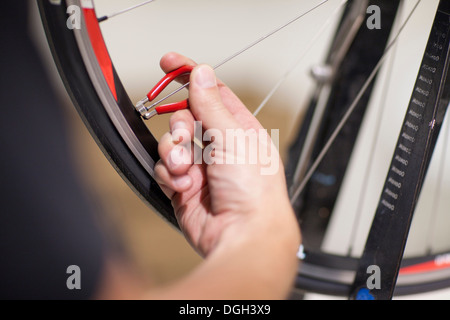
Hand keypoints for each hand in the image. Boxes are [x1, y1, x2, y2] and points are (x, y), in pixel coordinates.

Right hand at [154, 52, 299, 257]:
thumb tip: (202, 73)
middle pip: (185, 118)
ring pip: (170, 144)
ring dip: (173, 153)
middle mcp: (218, 146)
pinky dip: (170, 175)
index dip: (190, 76)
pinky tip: (185, 186)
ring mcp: (200, 167)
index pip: (211, 93)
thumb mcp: (234, 137)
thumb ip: (211, 105)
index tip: (169, 62)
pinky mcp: (183, 187)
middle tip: (186, 136)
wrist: (242, 233)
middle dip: (180, 125)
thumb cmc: (253, 190)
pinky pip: (164, 170)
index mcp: (238, 129)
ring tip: (185, 168)